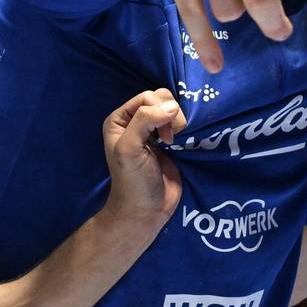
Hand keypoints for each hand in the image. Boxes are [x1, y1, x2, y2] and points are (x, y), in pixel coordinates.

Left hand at [100, 89, 185, 226]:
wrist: (146, 210)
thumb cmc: (133, 181)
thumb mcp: (130, 148)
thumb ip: (144, 121)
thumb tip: (172, 106)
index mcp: (120, 120)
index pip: (146, 97)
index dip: (159, 110)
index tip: (163, 135)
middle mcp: (136, 121)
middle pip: (161, 98)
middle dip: (170, 114)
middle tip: (171, 137)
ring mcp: (154, 131)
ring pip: (173, 108)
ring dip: (179, 121)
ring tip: (175, 140)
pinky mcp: (170, 142)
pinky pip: (181, 123)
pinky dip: (186, 128)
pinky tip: (182, 141)